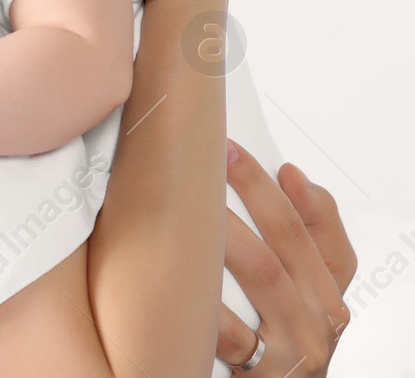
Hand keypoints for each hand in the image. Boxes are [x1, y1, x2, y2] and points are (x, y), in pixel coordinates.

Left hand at [215, 141, 356, 375]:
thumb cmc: (272, 346)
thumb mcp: (291, 300)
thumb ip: (290, 251)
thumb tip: (284, 180)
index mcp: (329, 297)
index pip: (332, 241)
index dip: (309, 200)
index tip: (282, 166)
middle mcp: (321, 320)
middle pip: (291, 242)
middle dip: (257, 192)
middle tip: (222, 158)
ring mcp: (296, 346)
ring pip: (264, 273)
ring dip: (227, 230)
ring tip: (194, 200)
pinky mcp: (264, 371)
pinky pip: (232, 330)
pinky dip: (208, 300)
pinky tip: (182, 276)